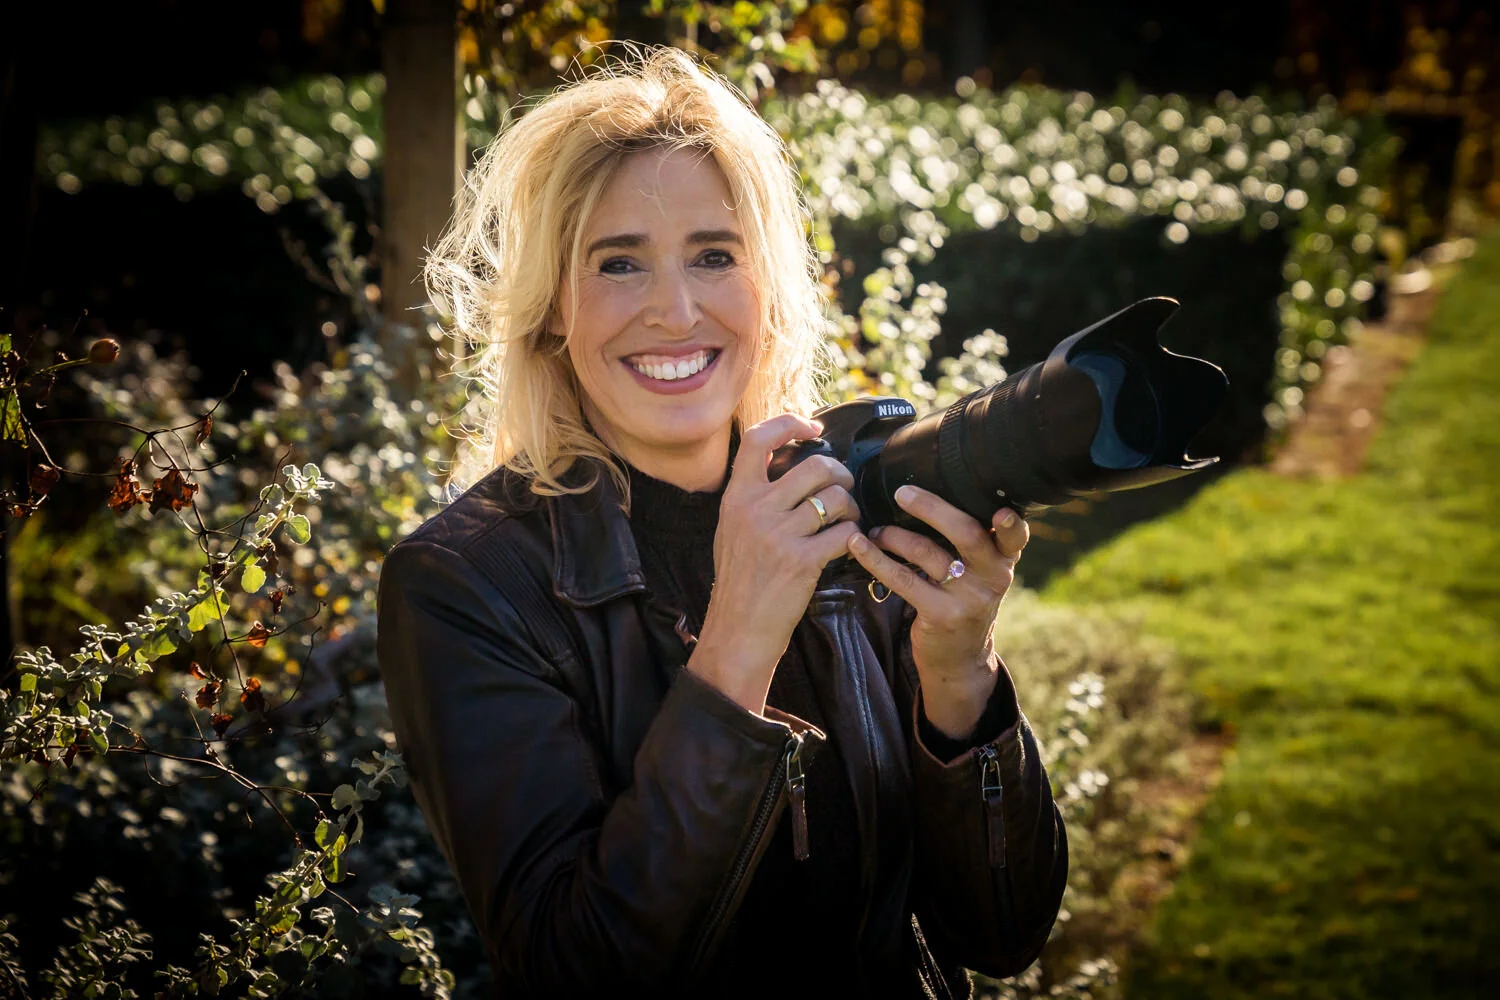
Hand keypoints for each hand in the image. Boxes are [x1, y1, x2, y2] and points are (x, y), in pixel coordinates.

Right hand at [688, 414, 860, 715]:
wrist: (737, 630)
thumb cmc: (741, 583)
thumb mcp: (732, 530)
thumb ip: (755, 499)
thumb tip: (791, 468)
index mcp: (736, 498)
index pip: (758, 439)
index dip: (790, 424)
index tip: (812, 427)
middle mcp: (754, 510)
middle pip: (814, 465)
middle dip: (840, 474)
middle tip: (844, 489)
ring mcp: (777, 535)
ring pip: (835, 498)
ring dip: (851, 508)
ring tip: (847, 522)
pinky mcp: (800, 561)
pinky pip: (844, 533)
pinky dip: (854, 537)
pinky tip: (848, 546)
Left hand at [844, 485, 1029, 736]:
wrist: (960, 658)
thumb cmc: (965, 599)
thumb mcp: (981, 572)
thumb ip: (974, 539)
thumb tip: (930, 490)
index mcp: (1004, 560)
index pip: (1014, 537)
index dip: (1012, 525)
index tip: (1002, 511)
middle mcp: (993, 578)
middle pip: (966, 534)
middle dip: (932, 509)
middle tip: (902, 493)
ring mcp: (968, 599)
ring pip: (927, 553)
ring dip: (893, 535)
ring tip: (875, 530)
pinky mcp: (940, 615)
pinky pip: (902, 579)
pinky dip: (876, 559)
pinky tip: (858, 546)